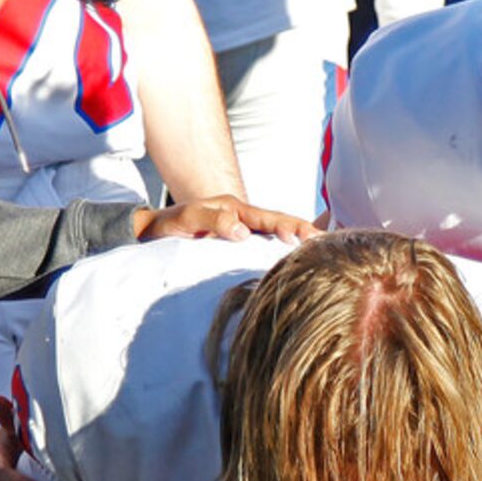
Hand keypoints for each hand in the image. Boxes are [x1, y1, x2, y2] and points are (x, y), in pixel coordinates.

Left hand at [131, 197, 317, 243]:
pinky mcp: (239, 250)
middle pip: (280, 225)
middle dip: (304, 233)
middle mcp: (244, 221)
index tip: (306, 237)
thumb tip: (243, 232)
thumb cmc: (169, 225)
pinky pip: (265, 251)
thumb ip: (212, 220)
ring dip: (297, 246)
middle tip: (326, 244)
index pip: (270, 218)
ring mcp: (244, 235)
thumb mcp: (187, 218)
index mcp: (236, 210)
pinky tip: (294, 270)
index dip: (290, 226)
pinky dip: (282, 257)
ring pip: (276, 239)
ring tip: (321, 256)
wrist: (154, 233)